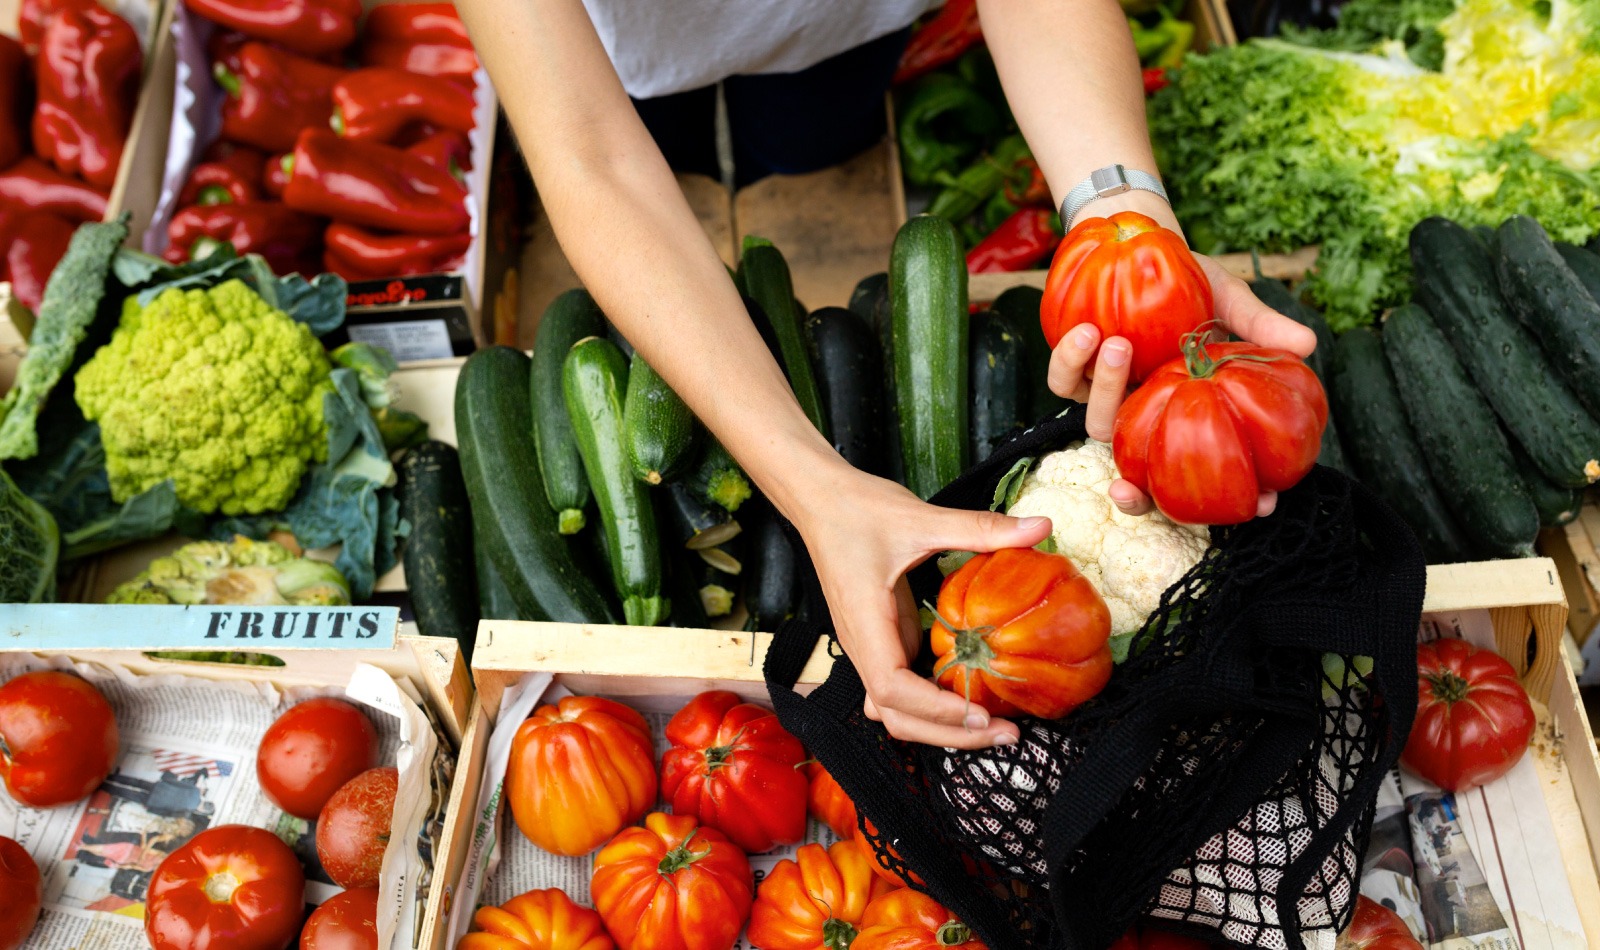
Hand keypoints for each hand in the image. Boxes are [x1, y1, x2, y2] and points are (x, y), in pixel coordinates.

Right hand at [784, 462, 1051, 748]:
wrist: (820, 502)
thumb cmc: (859, 510)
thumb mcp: (922, 517)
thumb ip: (979, 527)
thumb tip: (1042, 526)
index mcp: (865, 622)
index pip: (891, 689)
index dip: (934, 709)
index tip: (980, 712)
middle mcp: (863, 646)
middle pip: (896, 717)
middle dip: (949, 734)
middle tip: (1007, 735)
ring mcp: (870, 649)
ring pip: (895, 712)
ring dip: (941, 728)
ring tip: (994, 728)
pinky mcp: (880, 642)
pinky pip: (901, 691)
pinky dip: (932, 707)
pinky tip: (970, 700)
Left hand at [1046, 250, 1316, 517]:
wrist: (1141, 248)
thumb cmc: (1192, 281)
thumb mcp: (1230, 302)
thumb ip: (1260, 327)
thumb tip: (1309, 344)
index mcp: (1187, 410)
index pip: (1202, 473)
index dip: (1223, 504)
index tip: (1260, 506)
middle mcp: (1148, 413)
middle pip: (1140, 474)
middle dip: (1136, 493)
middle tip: (1131, 487)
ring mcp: (1109, 398)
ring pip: (1098, 426)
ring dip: (1108, 391)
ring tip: (1120, 343)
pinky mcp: (1074, 373)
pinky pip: (1063, 382)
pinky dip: (1070, 360)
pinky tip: (1088, 331)